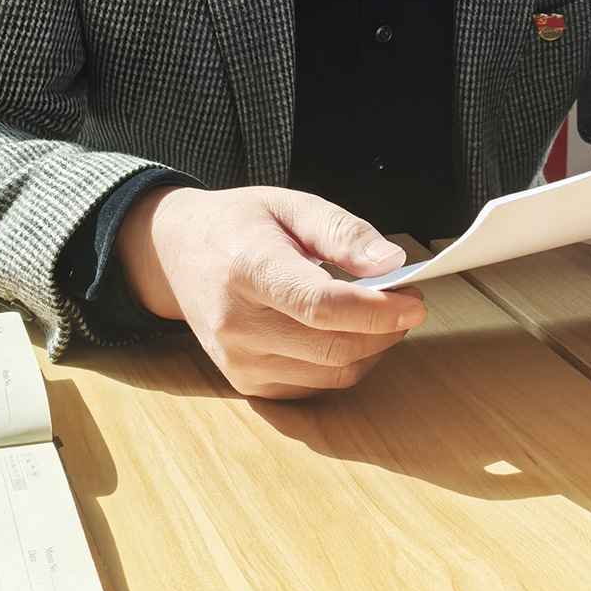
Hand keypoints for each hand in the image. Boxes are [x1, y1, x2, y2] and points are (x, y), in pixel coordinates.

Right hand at [115, 185, 426, 399]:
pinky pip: (315, 386)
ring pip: (330, 373)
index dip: (376, 310)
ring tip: (378, 314)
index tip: (414, 301)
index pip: (320, 306)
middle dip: (384, 330)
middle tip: (406, 303)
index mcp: (248, 268)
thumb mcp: (291, 205)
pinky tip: (346, 333)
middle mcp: (236, 323)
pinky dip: (344, 364)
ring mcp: (238, 361)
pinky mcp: (245, 383)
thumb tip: (392, 262)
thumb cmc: (237, 225)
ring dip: (371, 349)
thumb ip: (343, 232)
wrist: (175, 254)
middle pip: (332, 346)